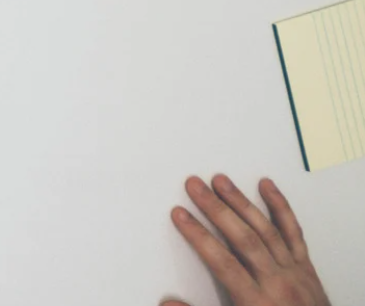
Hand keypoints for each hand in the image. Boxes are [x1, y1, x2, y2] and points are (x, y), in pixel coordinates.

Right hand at [165, 174, 330, 305]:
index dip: (199, 237)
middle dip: (217, 209)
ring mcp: (294, 272)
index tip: (179, 214)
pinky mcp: (306, 266)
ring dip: (242, 203)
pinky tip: (267, 187)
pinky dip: (281, 208)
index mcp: (256, 302)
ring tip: (221, 180)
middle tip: (194, 185)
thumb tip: (167, 303)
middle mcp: (277, 283)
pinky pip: (294, 233)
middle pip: (244, 239)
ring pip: (267, 230)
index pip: (223, 263)